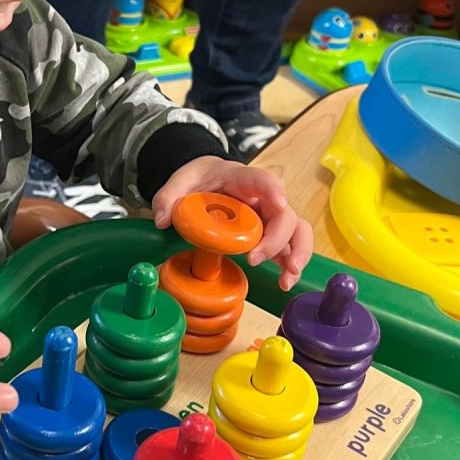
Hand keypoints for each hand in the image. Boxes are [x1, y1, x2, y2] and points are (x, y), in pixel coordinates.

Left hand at [150, 156, 312, 290]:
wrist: (206, 181)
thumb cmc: (200, 178)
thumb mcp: (180, 181)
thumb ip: (168, 196)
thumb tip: (162, 220)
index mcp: (241, 178)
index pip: (263, 179)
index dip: (273, 190)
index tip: (279, 203)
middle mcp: (263, 198)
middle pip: (285, 213)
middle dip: (277, 238)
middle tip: (254, 259)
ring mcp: (269, 216)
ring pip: (297, 230)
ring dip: (297, 253)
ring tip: (287, 277)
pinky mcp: (269, 234)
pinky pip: (288, 247)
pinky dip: (289, 265)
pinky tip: (284, 281)